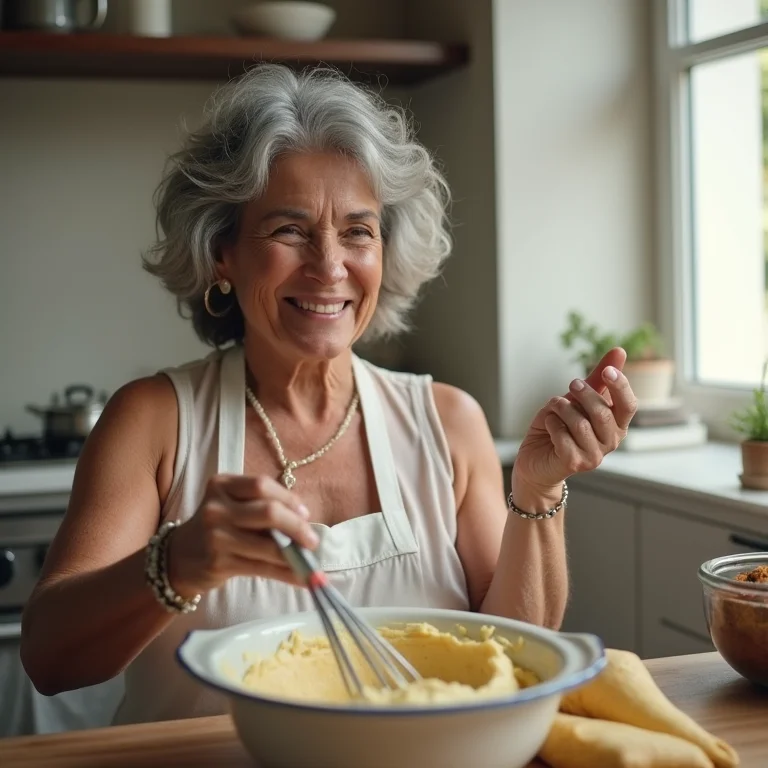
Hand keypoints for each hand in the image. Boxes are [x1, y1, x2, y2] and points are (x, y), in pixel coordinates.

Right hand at [166, 474, 318, 595]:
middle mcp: (216, 507)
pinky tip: (300, 578)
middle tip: (313, 540)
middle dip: (297, 527)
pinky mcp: (219, 562)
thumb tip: (305, 522)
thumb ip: (260, 507)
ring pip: (268, 545)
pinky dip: (285, 573)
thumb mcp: (231, 506)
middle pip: (268, 512)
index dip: (289, 499)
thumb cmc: (217, 527)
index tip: (305, 514)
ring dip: (295, 555)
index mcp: (221, 485)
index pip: (261, 485)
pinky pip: (262, 567)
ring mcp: (216, 536)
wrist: (179, 557)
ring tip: (310, 561)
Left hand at [513, 348, 637, 495]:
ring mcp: (594, 456)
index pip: (629, 405)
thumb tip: (620, 351)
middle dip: (584, 394)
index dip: (620, 386)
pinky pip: (562, 436)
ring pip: (580, 424)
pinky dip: (551, 425)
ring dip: (562, 409)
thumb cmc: (559, 426)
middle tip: (572, 384)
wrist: (535, 458)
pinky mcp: (575, 463)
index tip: (606, 371)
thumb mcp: (577, 399)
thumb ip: (598, 379)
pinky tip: (549, 427)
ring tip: (554, 409)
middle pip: (603, 412)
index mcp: (616, 425)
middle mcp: (610, 442)